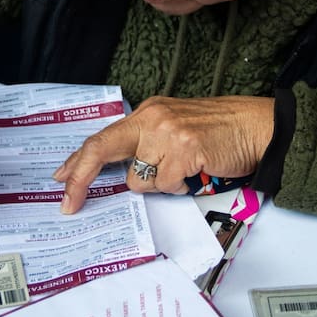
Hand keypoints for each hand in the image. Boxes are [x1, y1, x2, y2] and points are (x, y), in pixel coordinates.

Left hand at [52, 95, 273, 213]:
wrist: (256, 126)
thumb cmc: (217, 131)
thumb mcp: (173, 127)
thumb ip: (145, 143)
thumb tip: (118, 173)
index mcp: (146, 113)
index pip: (102, 137)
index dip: (78, 160)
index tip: (61, 178)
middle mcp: (152, 118)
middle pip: (101, 149)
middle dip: (81, 178)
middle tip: (68, 203)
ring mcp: (167, 134)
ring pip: (138, 180)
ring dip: (157, 185)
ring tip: (182, 171)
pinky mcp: (184, 150)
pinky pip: (165, 186)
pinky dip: (178, 187)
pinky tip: (195, 173)